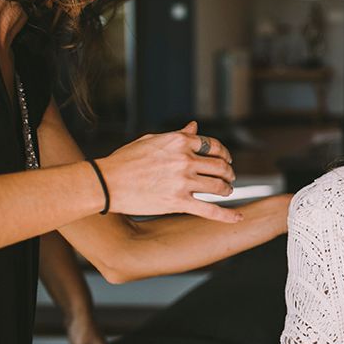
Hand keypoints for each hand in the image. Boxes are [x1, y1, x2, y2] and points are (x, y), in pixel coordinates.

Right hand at [98, 121, 241, 222]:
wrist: (106, 182)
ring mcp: (183, 182)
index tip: (226, 159)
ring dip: (227, 189)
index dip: (224, 153)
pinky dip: (227, 215)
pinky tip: (238, 217)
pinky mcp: (178, 202)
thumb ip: (178, 135)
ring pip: (218, 186)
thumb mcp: (152, 140)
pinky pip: (210, 210)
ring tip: (227, 191)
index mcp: (180, 141)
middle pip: (220, 166)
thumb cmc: (125, 160)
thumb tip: (194, 126)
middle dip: (229, 172)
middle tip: (230, 177)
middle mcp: (185, 160)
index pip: (213, 146)